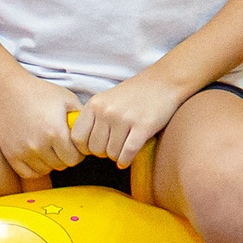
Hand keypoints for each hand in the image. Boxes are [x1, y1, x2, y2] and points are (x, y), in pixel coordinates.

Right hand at [0, 73, 80, 185]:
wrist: (8, 91)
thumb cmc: (41, 93)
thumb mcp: (68, 100)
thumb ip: (83, 118)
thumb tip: (95, 134)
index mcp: (55, 132)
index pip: (75, 158)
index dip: (79, 151)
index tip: (76, 142)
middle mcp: (38, 145)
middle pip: (62, 165)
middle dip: (66, 155)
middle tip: (63, 143)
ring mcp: (23, 152)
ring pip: (46, 170)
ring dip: (51, 161)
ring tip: (50, 146)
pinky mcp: (11, 155)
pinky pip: (29, 173)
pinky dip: (36, 167)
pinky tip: (39, 154)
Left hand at [73, 72, 188, 168]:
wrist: (165, 81)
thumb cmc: (136, 93)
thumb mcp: (107, 99)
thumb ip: (94, 117)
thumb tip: (84, 145)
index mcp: (95, 104)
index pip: (77, 137)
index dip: (85, 147)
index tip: (95, 147)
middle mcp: (107, 111)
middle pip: (95, 148)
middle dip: (103, 152)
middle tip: (113, 147)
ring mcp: (124, 119)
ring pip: (111, 153)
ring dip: (117, 156)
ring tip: (123, 149)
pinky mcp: (143, 127)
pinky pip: (127, 153)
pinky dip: (126, 160)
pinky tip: (127, 159)